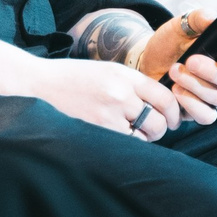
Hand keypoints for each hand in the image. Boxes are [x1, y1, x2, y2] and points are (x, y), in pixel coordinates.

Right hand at [22, 57, 180, 141]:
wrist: (42, 83)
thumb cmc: (75, 77)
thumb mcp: (108, 71)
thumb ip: (133, 85)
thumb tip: (160, 104)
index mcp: (125, 75)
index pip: (164, 97)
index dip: (174, 112)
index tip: (172, 120)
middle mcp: (121, 93)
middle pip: (159, 120)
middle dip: (161, 129)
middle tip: (154, 130)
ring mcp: (108, 113)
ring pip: (145, 136)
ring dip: (145, 139)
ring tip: (134, 134)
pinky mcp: (97, 129)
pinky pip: (126, 144)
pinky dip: (129, 145)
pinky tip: (119, 139)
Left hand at [135, 9, 216, 124]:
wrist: (147, 62)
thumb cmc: (168, 44)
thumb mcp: (180, 26)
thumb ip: (197, 19)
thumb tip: (212, 18)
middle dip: (212, 72)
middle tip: (190, 61)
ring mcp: (213, 95)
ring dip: (196, 86)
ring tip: (174, 72)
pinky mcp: (199, 110)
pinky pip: (206, 116)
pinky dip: (192, 105)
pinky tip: (176, 92)